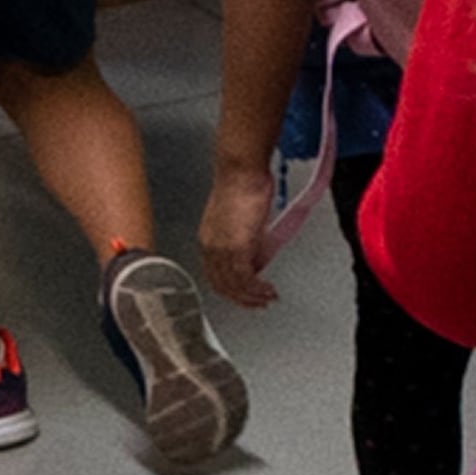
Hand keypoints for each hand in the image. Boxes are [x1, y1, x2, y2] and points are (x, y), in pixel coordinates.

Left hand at [196, 164, 281, 308]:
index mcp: (207, 240)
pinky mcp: (237, 247)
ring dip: (253, 297)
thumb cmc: (242, 184)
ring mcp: (222, 248)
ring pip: (235, 285)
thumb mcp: (240, 219)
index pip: (214, 275)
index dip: (230, 290)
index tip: (244, 295)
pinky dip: (258, 288)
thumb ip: (245, 242)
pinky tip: (268, 289)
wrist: (241, 170)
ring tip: (268, 298)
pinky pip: (246, 278)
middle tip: (258, 304)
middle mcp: (210, 247)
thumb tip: (257, 258)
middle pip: (222, 285)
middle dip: (242, 299)